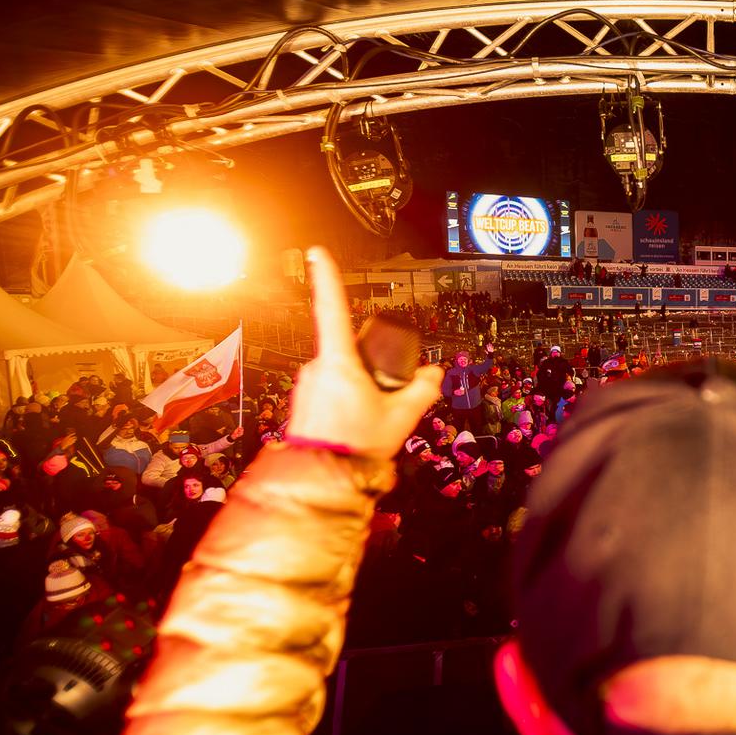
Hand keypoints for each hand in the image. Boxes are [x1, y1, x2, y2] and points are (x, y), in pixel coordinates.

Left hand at [286, 248, 443, 459]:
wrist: (322, 480)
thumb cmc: (354, 448)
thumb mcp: (401, 417)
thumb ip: (422, 389)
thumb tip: (432, 374)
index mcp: (339, 364)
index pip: (332, 310)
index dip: (327, 278)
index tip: (318, 254)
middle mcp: (317, 368)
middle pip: (351, 352)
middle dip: (370, 370)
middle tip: (381, 400)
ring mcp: (307, 384)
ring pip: (341, 374)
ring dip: (358, 388)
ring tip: (366, 420)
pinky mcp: (303, 401)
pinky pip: (331, 389)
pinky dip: (346, 401)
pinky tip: (354, 425)